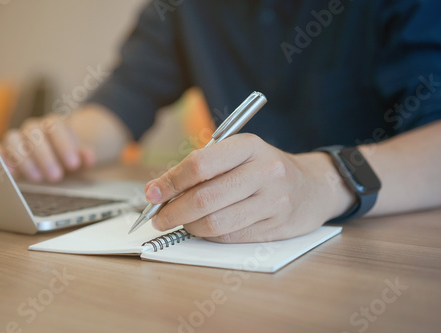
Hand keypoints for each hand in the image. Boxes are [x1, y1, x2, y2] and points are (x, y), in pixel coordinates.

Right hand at [0, 113, 94, 182]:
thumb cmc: (68, 158)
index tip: (74, 164)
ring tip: (37, 178)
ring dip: (23, 159)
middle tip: (56, 176)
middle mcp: (32, 128)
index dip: (64, 144)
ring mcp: (17, 139)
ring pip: (12, 139)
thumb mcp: (80, 159)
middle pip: (32, 132)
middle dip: (45, 155)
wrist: (57, 159)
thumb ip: (85, 157)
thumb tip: (89, 158)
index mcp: (53, 125)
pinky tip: (9, 173)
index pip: (55, 126)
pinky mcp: (4, 152)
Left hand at [145, 133, 354, 242]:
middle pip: (205, 197)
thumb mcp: (239, 154)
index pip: (199, 165)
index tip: (152, 194)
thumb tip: (160, 190)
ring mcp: (273, 200)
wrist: (313, 186)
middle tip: (159, 217)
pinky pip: (230, 236)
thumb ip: (202, 168)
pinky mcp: (276, 225)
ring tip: (181, 223)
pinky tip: (204, 228)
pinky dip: (208, 235)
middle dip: (173, 212)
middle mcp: (264, 171)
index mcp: (248, 146)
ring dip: (189, 226)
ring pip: (215, 222)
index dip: (170, 182)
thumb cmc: (265, 168)